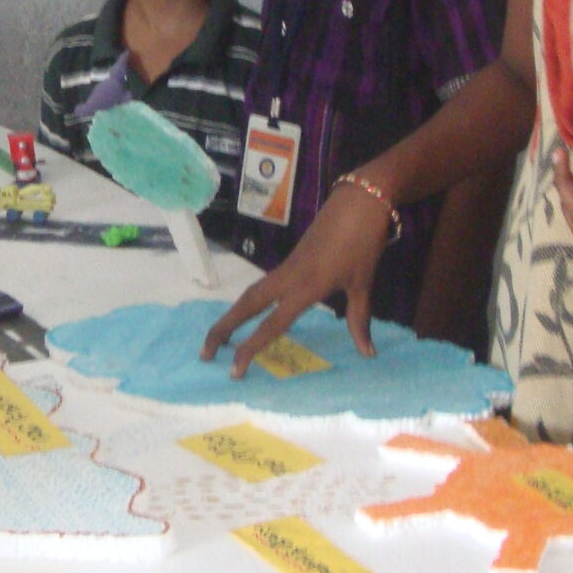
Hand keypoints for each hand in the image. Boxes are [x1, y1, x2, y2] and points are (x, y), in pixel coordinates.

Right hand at [201, 178, 397, 374]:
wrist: (359, 201)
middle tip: (204, 354)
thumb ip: (359, 320)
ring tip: (219, 338)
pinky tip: (248, 314)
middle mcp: (288, 278)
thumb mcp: (363, 284)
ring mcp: (286, 267)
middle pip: (246, 306)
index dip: (250, 348)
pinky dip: (249, 303)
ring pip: (251, 294)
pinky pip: (263, 286)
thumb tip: (367, 354)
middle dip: (223, 329)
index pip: (271, 324)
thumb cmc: (363, 243)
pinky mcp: (290, 260)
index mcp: (306, 287)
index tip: (234, 370)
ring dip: (233, 316)